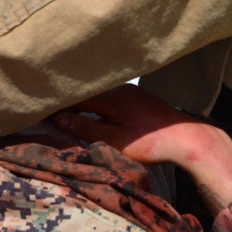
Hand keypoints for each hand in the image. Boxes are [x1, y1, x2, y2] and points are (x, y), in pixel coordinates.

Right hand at [53, 84, 210, 166]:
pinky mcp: (140, 100)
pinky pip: (111, 99)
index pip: (75, 97)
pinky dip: (99, 106)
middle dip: (69, 102)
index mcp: (110, 96)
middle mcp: (119, 89)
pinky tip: (96, 115)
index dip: (57, 104)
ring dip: (85, 104)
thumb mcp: (114, 140)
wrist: (190, 140)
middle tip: (51, 111)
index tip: (41, 110)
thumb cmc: (151, 142)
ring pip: (99, 96)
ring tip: (69, 113)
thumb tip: (60, 118)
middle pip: (86, 94)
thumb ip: (86, 128)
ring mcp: (132, 92)